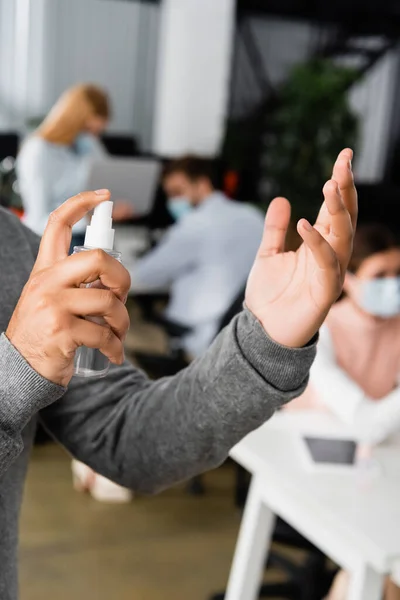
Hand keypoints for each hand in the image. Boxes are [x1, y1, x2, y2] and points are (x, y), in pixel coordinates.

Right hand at [6, 191, 130, 386]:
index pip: (57, 224)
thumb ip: (74, 283)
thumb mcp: (50, 298)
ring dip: (123, 322)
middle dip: (122, 279)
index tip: (103, 196)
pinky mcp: (62, 331)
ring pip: (108, 302)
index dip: (80, 203)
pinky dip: (116, 347)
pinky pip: (104, 335)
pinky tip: (114, 354)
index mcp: (45, 270)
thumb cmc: (43, 332)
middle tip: (120, 298)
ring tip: (117, 333)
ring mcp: (53, 306)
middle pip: (98, 258)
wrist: (20, 368)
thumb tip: (114, 279)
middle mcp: (47, 283)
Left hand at [246, 148, 356, 347]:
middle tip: (344, 162)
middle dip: (345, 189)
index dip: (339, 183)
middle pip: (344, 217)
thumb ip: (274, 230)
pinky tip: (304, 224)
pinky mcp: (325, 292)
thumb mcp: (267, 255)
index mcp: (318, 244)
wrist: (262, 331)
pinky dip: (317, 243)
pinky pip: (326, 263)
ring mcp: (330, 273)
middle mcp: (329, 255)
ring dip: (337, 210)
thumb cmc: (269, 296)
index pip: (333, 209)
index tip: (344, 156)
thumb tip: (282, 198)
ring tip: (330, 185)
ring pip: (342, 236)